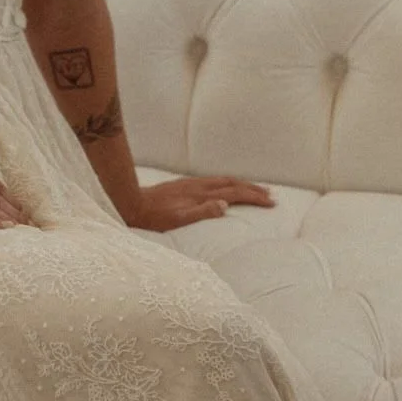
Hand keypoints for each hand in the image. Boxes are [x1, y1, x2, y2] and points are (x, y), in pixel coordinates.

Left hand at [131, 173, 274, 229]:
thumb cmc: (154, 217)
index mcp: (201, 194)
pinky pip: (214, 181)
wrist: (131, 204)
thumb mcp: (178, 220)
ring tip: (255, 189)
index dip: (254, 197)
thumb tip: (225, 206)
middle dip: (253, 188)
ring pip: (224, 180)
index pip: (235, 193)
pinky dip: (228, 184)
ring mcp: (192, 184)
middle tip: (271, 195)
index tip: (271, 202)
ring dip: (242, 184)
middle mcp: (199, 185)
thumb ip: (202, 212)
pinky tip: (226, 189)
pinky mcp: (184, 185)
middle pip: (233, 183)